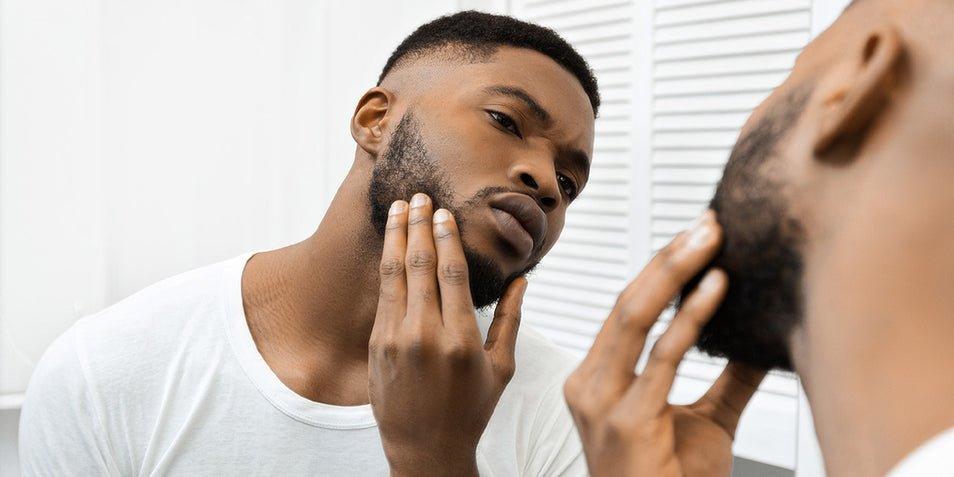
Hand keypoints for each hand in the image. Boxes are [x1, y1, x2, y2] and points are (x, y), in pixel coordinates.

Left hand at [369, 193, 525, 476]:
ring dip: (396, 236)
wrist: (425, 448)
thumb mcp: (500, 368)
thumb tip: (522, 279)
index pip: (452, 272)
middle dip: (419, 225)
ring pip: (395, 274)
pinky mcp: (377, 345)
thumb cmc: (470, 410)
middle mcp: (427, 334)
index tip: (444, 213)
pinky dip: (385, 265)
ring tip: (398, 208)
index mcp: (462, 339)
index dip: (446, 237)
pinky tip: (388, 245)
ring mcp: (397, 339)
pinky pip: (382, 296)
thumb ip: (510, 319)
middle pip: (421, 264)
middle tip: (420, 196)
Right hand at [564, 211, 765, 476]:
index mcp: (595, 382)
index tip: (695, 239)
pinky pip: (663, 356)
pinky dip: (692, 316)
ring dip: (676, 271)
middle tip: (705, 223)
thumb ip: (727, 379)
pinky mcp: (627, 421)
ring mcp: (600, 403)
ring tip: (710, 239)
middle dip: (668, 258)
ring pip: (634, 317)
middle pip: (626, 304)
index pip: (625, 312)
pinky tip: (717, 288)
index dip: (660, 271)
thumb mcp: (705, 423)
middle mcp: (588, 386)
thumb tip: (759, 337)